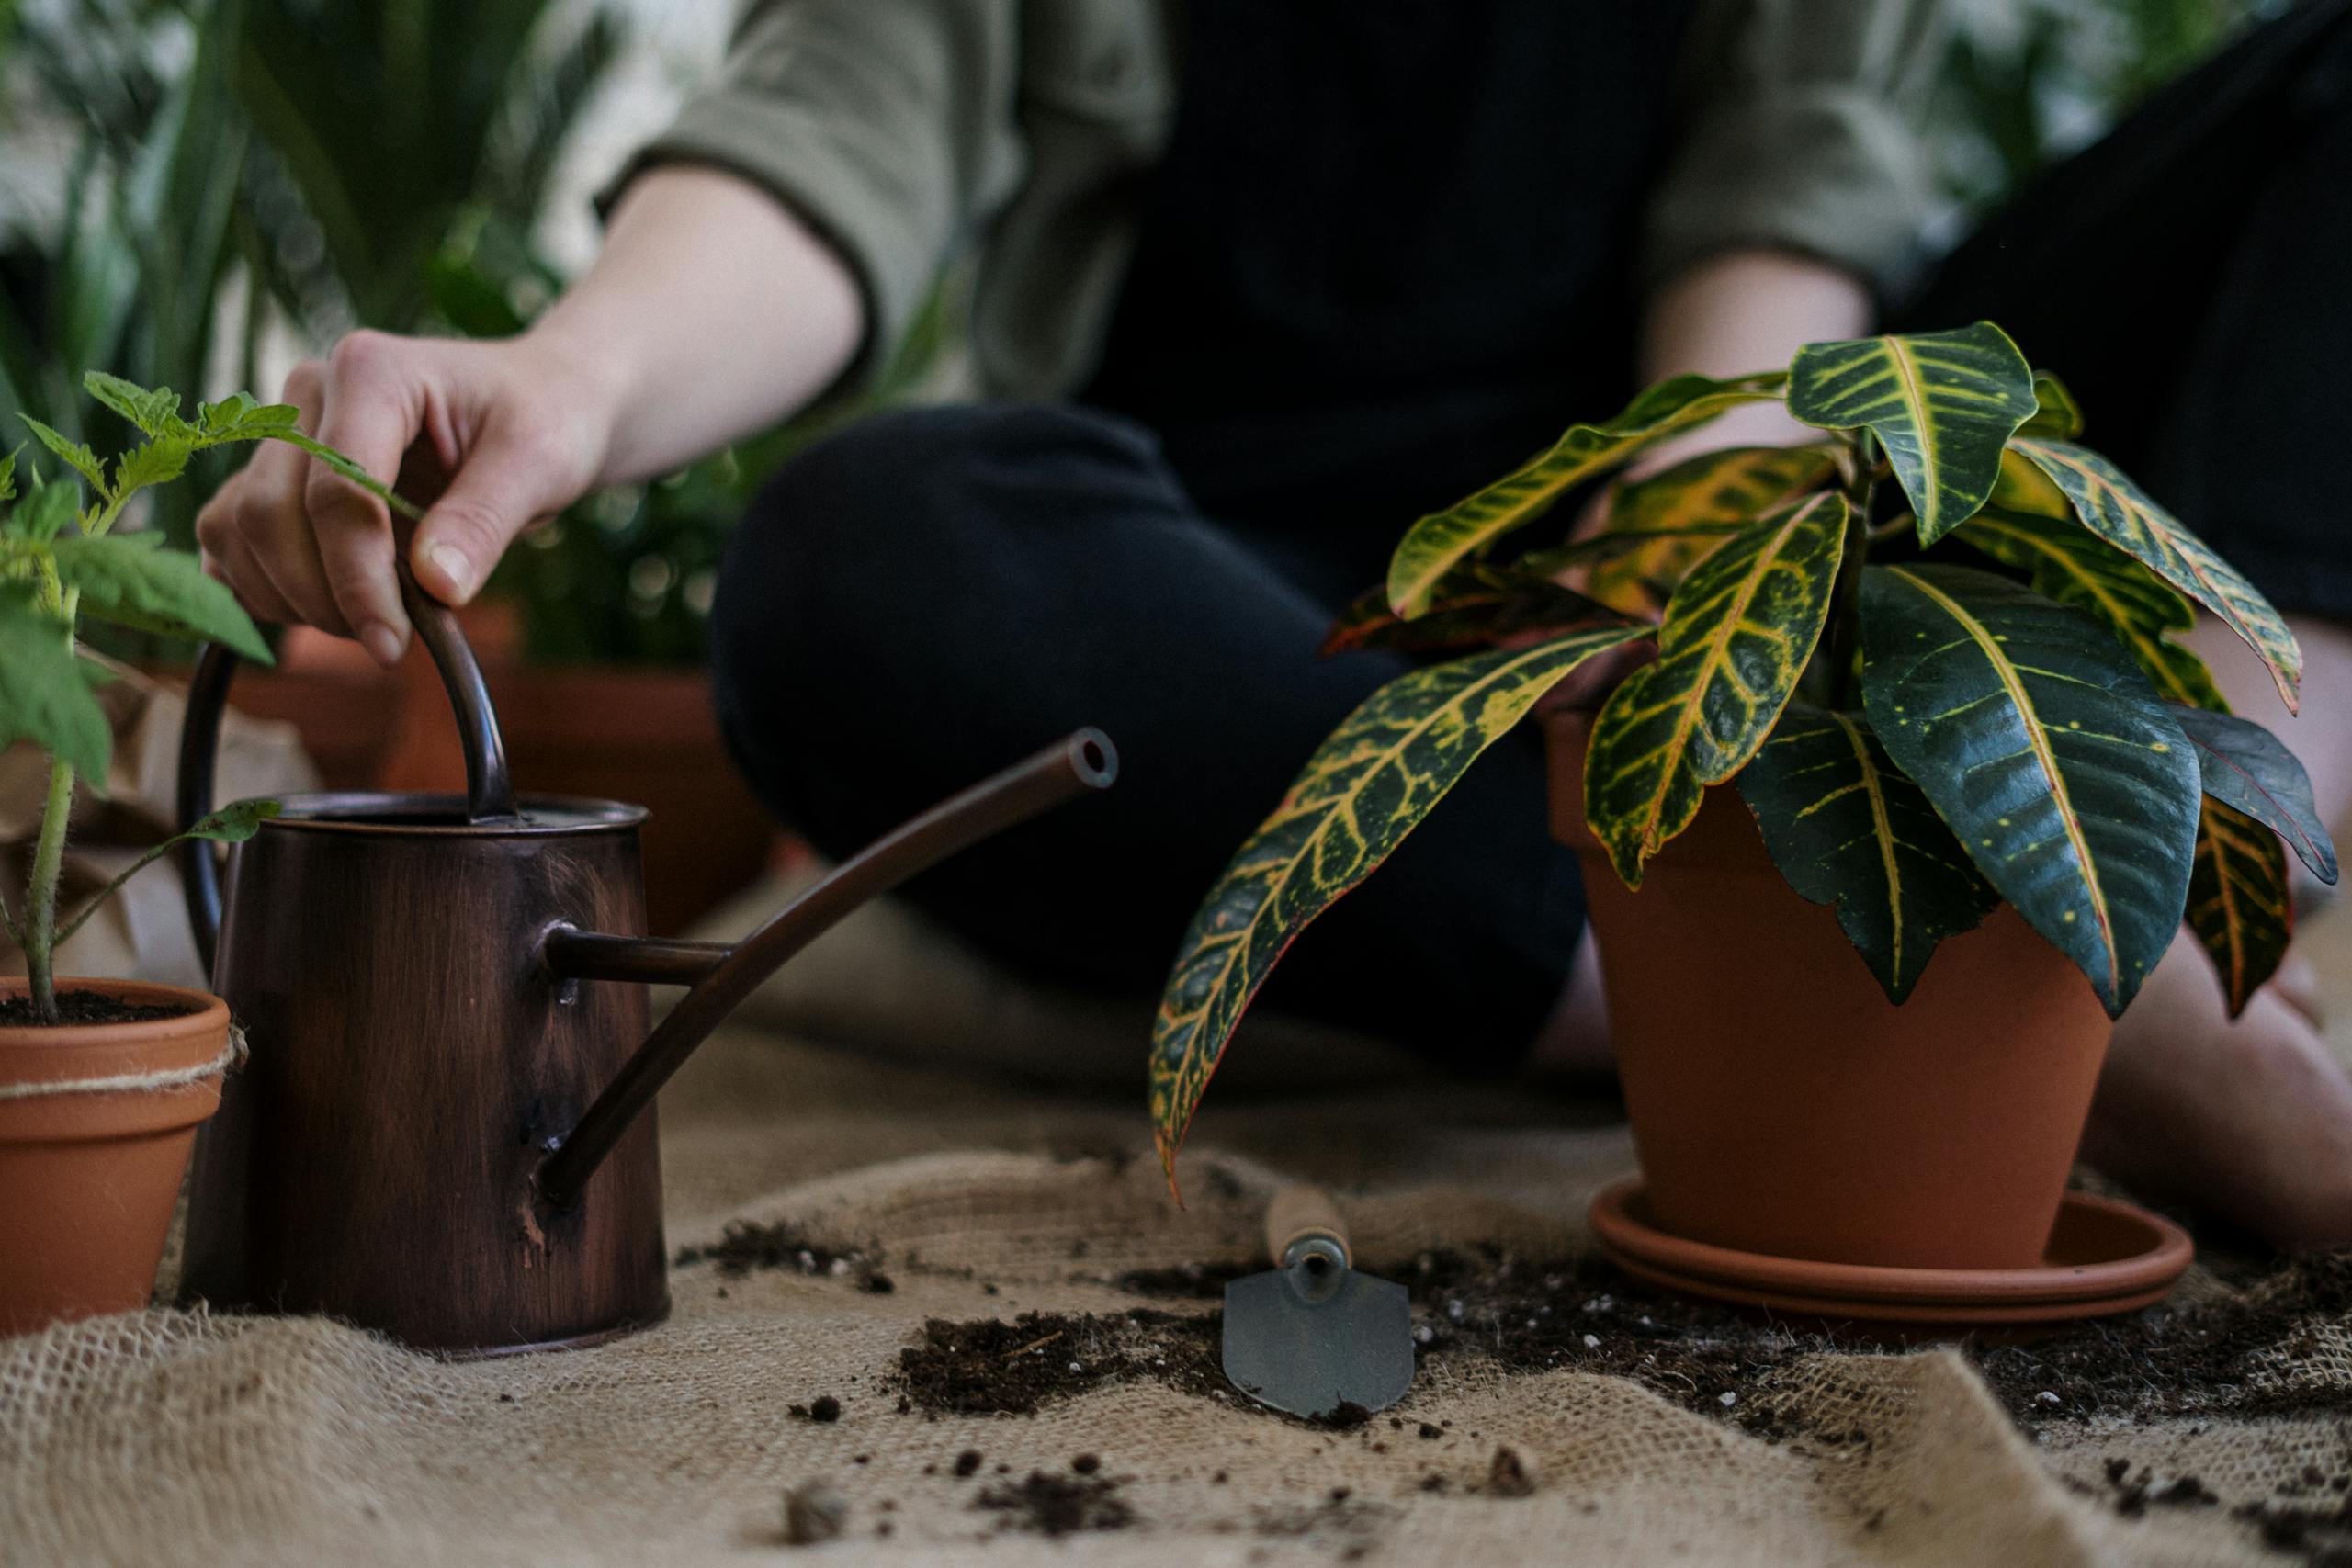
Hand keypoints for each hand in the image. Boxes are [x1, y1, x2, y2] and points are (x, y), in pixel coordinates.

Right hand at [196, 328, 619, 665]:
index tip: (393, 645)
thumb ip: (485, 521)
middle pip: (269, 515)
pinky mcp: (275, 472)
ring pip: (237, 529)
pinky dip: (262, 585)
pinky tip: (326, 608)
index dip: (357, 580)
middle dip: (323, 597)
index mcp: (372, 372)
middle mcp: (308, 393)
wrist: (540, 402)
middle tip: (390, 640)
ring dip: (290, 597)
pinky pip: (229, 537)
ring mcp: (284, 432)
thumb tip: (437, 588)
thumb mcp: (539, 462)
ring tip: (370, 620)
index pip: (337, 492)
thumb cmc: (545, 419)